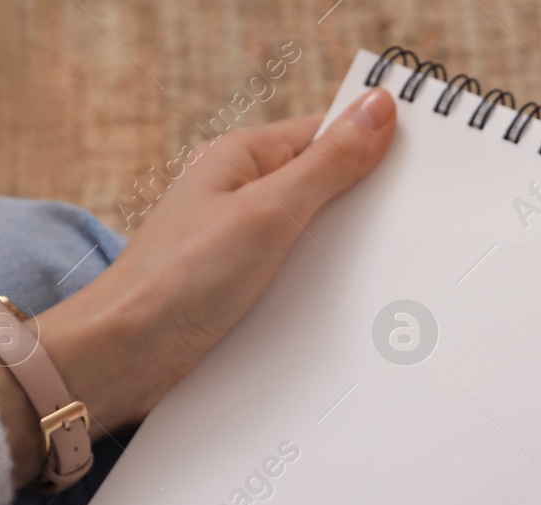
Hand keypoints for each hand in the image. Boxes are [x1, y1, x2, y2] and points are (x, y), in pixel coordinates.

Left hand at [0, 87, 396, 485]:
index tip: (420, 164)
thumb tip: (377, 109)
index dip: (372, 145)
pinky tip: (345, 307)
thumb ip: (327, 165)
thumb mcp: (267, 214)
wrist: (120, 359)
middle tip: (412, 224)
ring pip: (313, 237)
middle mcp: (238, 197)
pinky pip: (295, 278)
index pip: (324, 134)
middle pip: (323, 186)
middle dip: (364, 206)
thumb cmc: (176, 281)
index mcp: (241, 160)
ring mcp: (238, 245)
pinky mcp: (238, 290)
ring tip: (383, 270)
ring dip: (344, 255)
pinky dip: (321, 289)